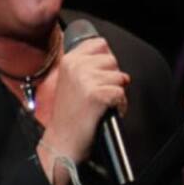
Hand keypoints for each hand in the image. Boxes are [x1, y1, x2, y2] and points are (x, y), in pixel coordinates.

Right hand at [40, 37, 128, 164]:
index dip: (106, 60)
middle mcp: (76, 67)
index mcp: (69, 61)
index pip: (99, 44)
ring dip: (117, 92)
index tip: (101, 75)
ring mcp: (86, 80)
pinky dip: (119, 105)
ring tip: (103, 104)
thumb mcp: (70, 81)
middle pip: (112, 60)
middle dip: (113, 78)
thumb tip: (110, 58)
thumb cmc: (68, 115)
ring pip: (119, 77)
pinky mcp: (97, 95)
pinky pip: (121, 93)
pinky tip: (107, 112)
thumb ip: (86, 66)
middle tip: (101, 94)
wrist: (62, 140)